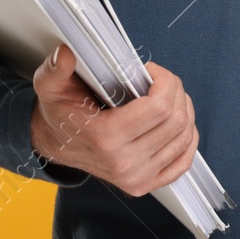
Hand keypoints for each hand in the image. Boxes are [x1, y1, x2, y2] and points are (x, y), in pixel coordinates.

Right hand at [30, 44, 199, 196]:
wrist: (56, 144)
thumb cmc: (60, 114)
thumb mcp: (51, 86)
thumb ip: (56, 69)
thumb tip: (66, 55)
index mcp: (105, 138)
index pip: (160, 107)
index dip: (165, 81)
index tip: (151, 72)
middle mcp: (123, 162)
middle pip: (176, 121)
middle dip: (176, 91)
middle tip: (161, 81)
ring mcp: (136, 177)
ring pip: (184, 138)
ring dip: (184, 111)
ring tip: (168, 97)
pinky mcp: (144, 184)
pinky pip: (183, 163)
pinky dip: (188, 140)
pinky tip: (178, 123)